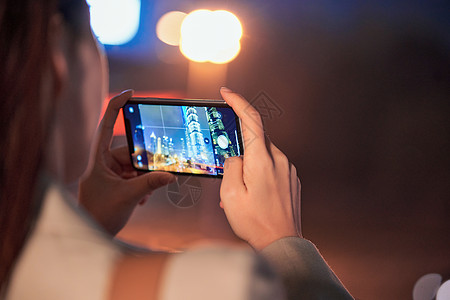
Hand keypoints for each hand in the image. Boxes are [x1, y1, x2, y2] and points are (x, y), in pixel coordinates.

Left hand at [78, 90, 175, 234]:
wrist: (90, 235)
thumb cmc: (100, 214)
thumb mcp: (128, 196)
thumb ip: (150, 183)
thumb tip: (171, 175)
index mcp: (98, 159)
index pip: (106, 126)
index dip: (116, 107)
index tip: (130, 94)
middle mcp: (103, 164)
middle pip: (130, 152)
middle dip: (145, 164)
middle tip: (159, 170)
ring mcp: (109, 175)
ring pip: (134, 167)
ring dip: (144, 179)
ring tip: (146, 194)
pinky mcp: (115, 185)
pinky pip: (133, 178)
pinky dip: (141, 186)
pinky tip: (142, 199)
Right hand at [219, 87, 301, 249]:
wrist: (282, 243)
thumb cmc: (255, 222)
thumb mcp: (230, 194)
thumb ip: (231, 166)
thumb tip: (236, 157)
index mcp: (262, 160)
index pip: (251, 120)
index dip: (238, 102)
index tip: (227, 92)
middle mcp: (279, 160)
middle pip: (254, 140)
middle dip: (238, 151)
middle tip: (228, 176)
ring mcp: (288, 169)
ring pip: (262, 156)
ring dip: (248, 168)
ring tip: (241, 194)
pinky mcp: (292, 179)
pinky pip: (272, 168)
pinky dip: (259, 175)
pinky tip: (254, 196)